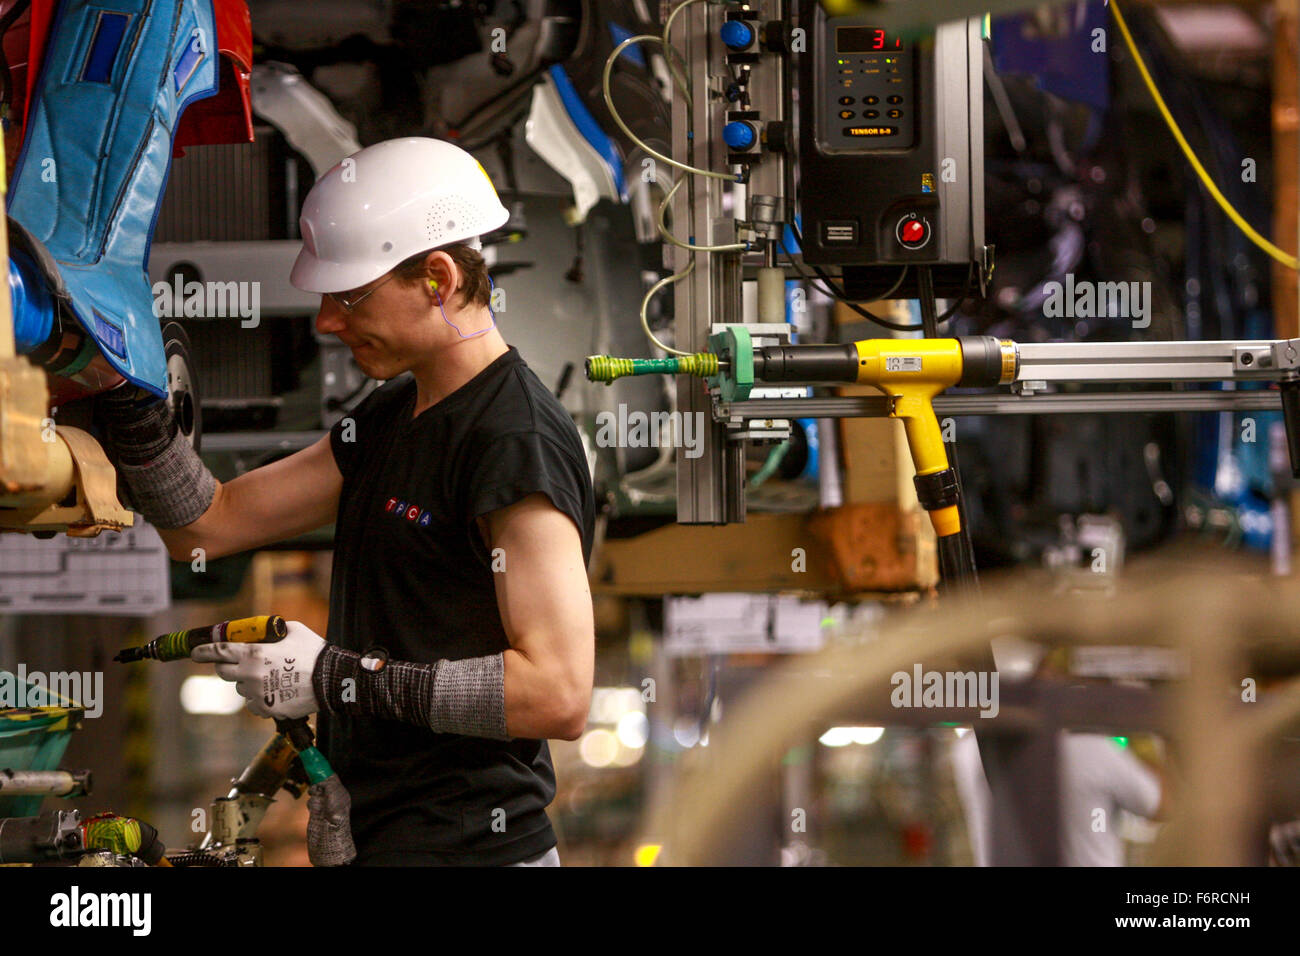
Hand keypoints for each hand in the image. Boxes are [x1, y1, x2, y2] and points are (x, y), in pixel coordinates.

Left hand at [192, 620, 324, 718]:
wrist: (331, 680)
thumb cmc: (313, 652)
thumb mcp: (293, 630)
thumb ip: (271, 631)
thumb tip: (259, 632)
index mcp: (254, 653)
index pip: (219, 651)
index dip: (203, 651)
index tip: (195, 653)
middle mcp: (250, 674)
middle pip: (223, 672)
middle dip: (227, 666)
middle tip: (238, 663)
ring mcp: (257, 694)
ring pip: (240, 689)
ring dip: (248, 682)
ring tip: (269, 678)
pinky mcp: (266, 709)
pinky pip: (253, 704)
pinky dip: (259, 698)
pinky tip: (274, 691)